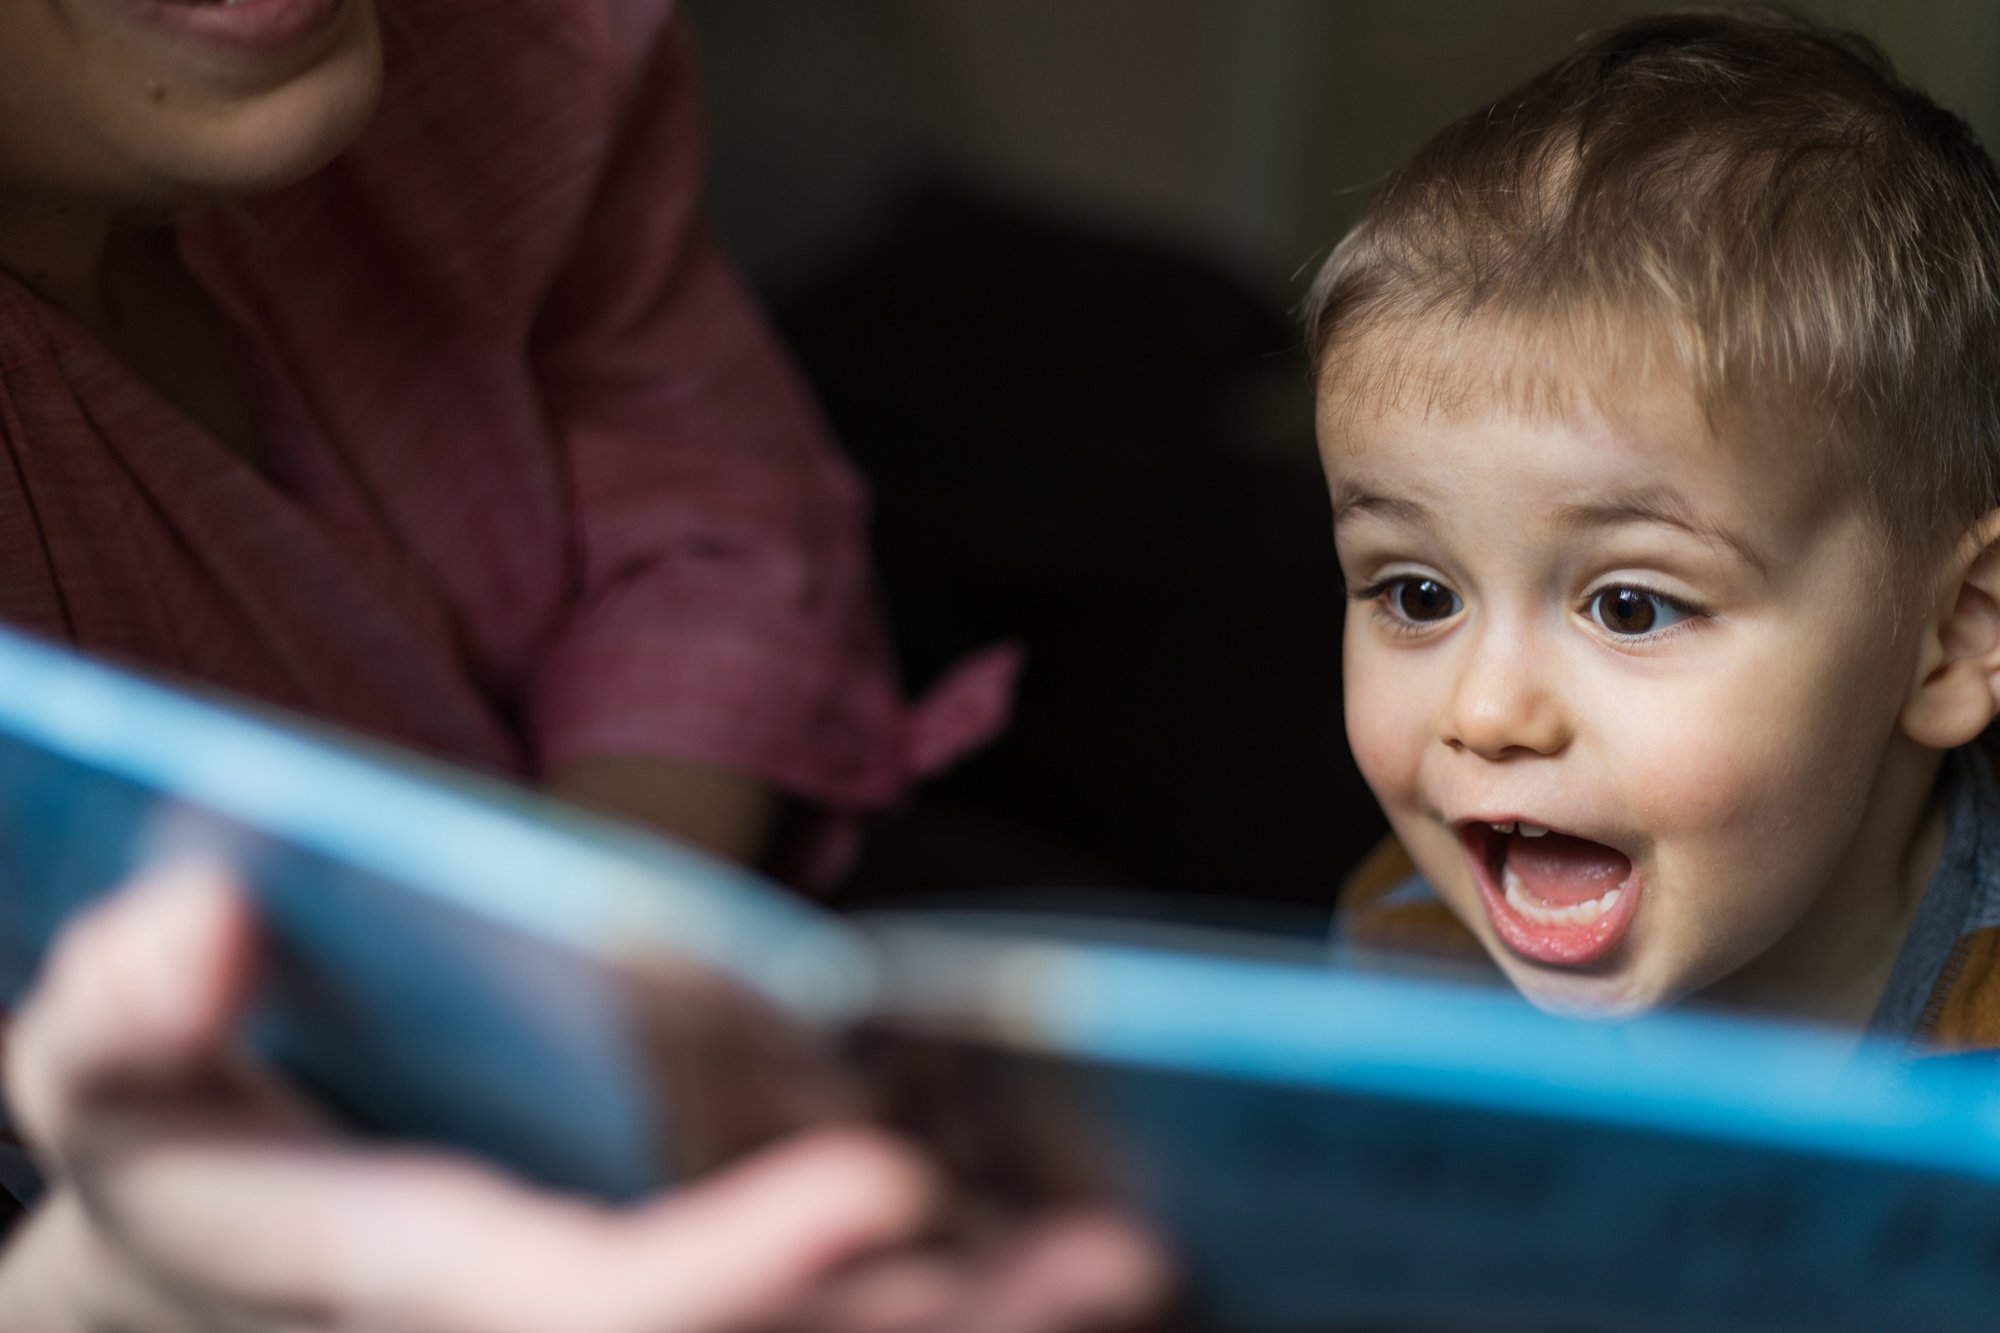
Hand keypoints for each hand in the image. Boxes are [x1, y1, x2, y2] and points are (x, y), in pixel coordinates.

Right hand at [1, 867, 1165, 1332]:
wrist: (210, 1251)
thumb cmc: (168, 1126)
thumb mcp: (93, 1068)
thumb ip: (124, 1007)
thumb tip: (205, 923)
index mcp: (405, 1279)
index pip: (586, 1309)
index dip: (729, 1269)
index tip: (885, 1192)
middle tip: (1111, 1255)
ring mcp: (598, 1331)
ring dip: (967, 1332)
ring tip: (1124, 1262)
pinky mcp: (658, 1309)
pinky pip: (818, 1330)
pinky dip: (935, 1307)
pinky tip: (1046, 1252)